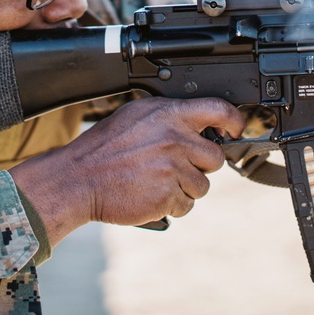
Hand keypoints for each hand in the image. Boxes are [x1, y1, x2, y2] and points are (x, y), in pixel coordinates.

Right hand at [11, 97, 243, 244]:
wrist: (77, 179)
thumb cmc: (104, 148)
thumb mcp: (136, 116)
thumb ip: (169, 118)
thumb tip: (198, 125)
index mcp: (169, 114)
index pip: (219, 109)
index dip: (235, 121)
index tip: (236, 130)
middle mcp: (175, 139)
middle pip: (215, 157)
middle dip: (199, 165)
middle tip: (173, 166)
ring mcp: (173, 168)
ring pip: (202, 185)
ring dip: (185, 188)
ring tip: (156, 182)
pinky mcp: (169, 195)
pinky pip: (187, 205)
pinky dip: (172, 205)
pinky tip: (151, 195)